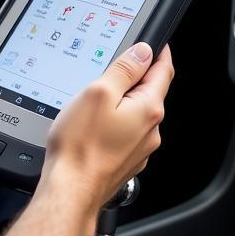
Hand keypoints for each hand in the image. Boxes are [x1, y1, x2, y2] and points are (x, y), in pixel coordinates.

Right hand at [43, 42, 172, 213]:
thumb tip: (143, 52)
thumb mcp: (98, 93)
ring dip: (124, 102)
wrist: (70, 191)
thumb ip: (123, 70)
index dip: (159, 53)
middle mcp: (150, 131)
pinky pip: (126, 133)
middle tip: (115, 67)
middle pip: (150, 92)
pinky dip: (115, 123)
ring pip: (137, 114)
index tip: (156, 44)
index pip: (164, 71)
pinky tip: (94, 125)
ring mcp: (139, 149)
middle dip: (137, 77)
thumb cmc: (80, 146)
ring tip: (97, 99)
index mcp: (148, 109)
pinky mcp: (125, 161)